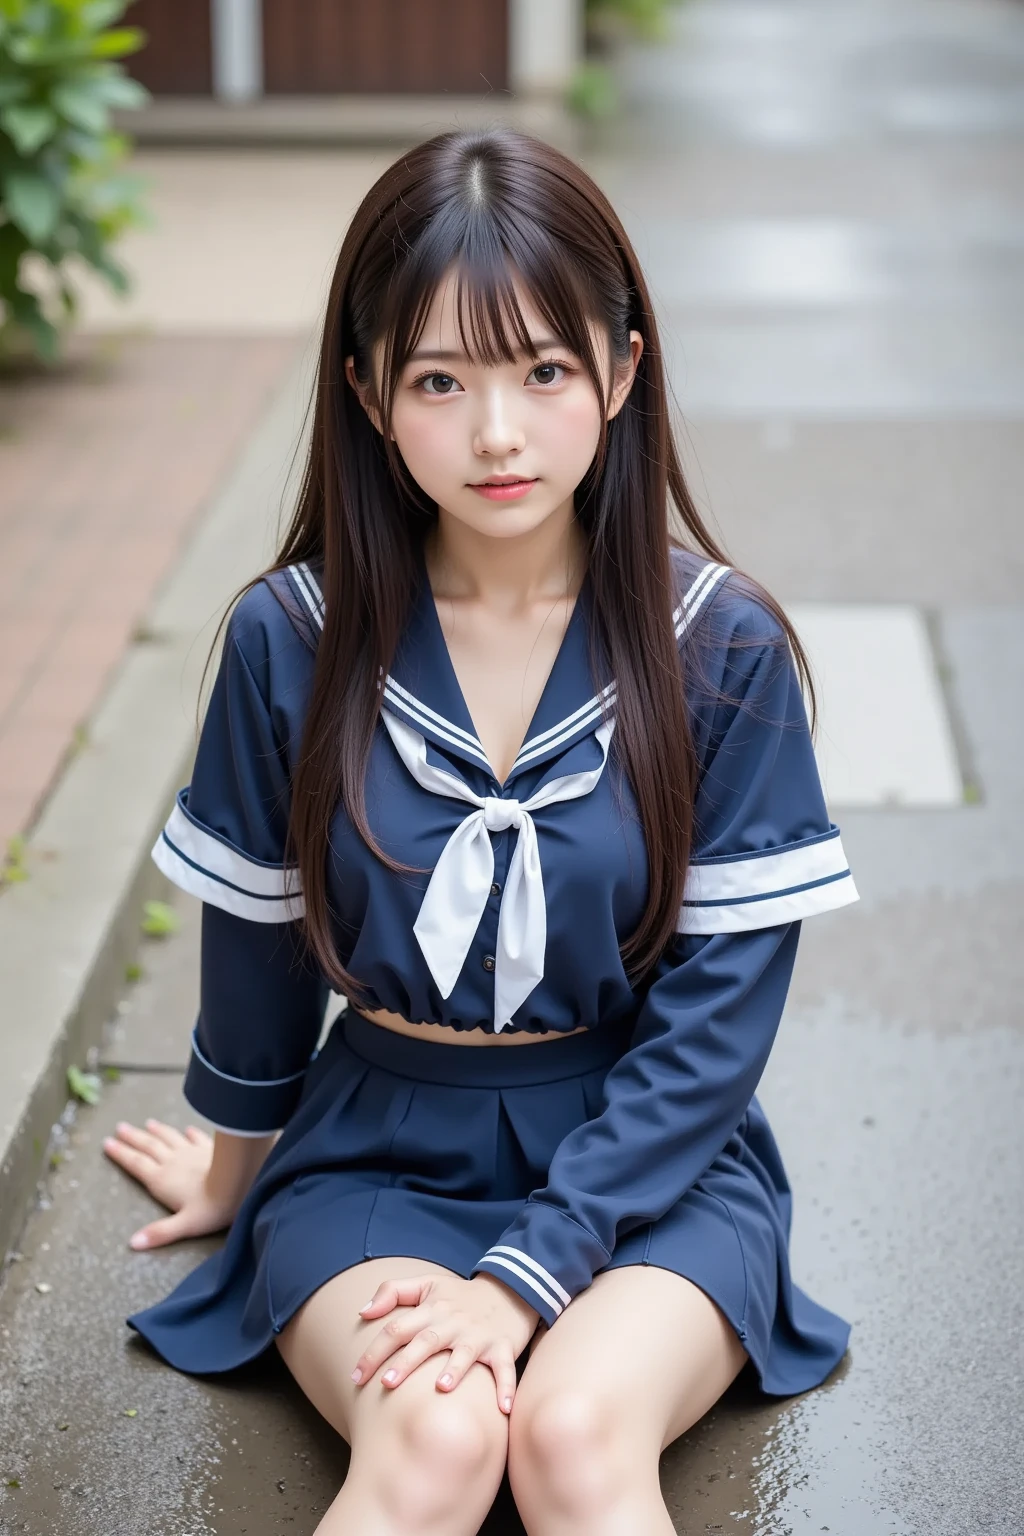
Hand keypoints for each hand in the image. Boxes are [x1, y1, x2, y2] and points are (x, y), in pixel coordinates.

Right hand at [102, 1118, 235, 1248]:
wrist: (243, 1181)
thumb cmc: (213, 1207)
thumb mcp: (184, 1225)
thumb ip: (159, 1233)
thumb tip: (133, 1243)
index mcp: (162, 1179)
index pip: (137, 1164)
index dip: (121, 1154)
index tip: (107, 1143)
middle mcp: (174, 1161)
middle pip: (149, 1146)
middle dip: (133, 1137)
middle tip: (120, 1127)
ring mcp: (192, 1151)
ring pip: (170, 1138)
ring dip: (157, 1131)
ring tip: (147, 1123)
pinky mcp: (210, 1147)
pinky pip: (196, 1137)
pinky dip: (189, 1132)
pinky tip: (187, 1128)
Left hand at [351, 1272, 539, 1412]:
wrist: (509, 1289)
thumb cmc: (460, 1295)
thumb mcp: (427, 1284)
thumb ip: (392, 1292)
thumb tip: (362, 1312)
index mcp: (432, 1310)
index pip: (398, 1328)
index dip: (375, 1351)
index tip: (355, 1377)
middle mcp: (454, 1322)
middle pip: (427, 1341)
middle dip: (407, 1362)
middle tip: (387, 1383)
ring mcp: (479, 1335)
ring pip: (465, 1352)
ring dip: (455, 1369)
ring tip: (442, 1387)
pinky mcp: (503, 1347)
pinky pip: (505, 1368)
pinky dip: (506, 1386)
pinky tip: (502, 1408)